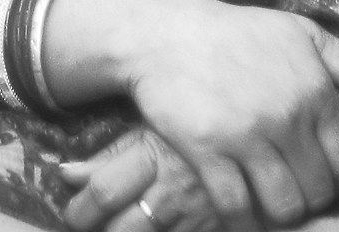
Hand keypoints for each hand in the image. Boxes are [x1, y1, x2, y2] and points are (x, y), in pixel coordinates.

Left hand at [60, 129, 221, 231]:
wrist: (272, 131)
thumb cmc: (205, 118)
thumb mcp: (158, 124)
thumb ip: (114, 152)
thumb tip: (66, 173)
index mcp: (156, 153)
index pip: (103, 191)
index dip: (80, 208)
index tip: (75, 210)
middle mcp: (175, 188)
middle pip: (120, 228)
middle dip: (98, 231)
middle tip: (89, 225)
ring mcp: (199, 214)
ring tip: (125, 224)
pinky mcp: (219, 229)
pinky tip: (160, 227)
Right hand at [72, 0, 338, 231]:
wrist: (166, 33)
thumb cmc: (239, 33)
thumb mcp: (302, 35)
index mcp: (315, 90)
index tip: (322, 172)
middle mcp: (287, 116)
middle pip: (319, 191)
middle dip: (310, 197)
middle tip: (293, 188)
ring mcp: (246, 136)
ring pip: (284, 206)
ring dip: (279, 212)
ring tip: (269, 199)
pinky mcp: (207, 151)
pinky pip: (237, 207)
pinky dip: (242, 219)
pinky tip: (240, 208)